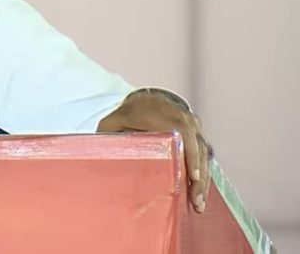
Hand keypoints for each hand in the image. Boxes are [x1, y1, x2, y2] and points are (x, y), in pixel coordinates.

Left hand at [97, 89, 210, 212]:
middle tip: (195, 199)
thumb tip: (98, 153)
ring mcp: (194, 127)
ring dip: (204, 180)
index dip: (190, 154)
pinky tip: (199, 194)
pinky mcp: (198, 136)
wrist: (146, 100)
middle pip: (198, 148)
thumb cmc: (127, 115)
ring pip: (205, 154)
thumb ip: (108, 134)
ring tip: (198, 203)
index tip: (193, 176)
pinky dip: (204, 176)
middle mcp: (184, 119)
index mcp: (164, 114)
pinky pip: (206, 157)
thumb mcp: (113, 122)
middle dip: (200, 176)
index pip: (184, 133)